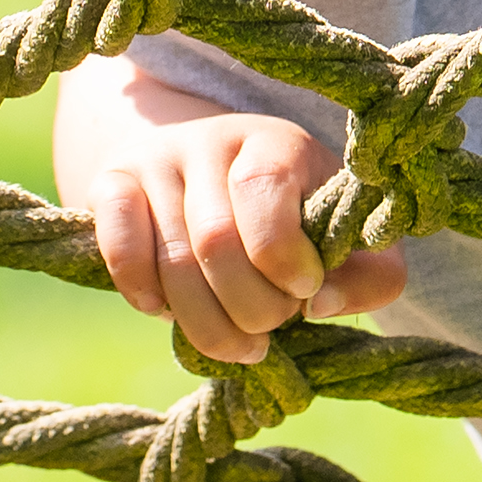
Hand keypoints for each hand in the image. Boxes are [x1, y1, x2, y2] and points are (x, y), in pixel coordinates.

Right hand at [56, 56, 405, 362]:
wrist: (213, 175)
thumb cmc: (296, 218)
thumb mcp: (346, 239)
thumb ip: (370, 276)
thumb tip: (321, 303)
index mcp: (276, 142)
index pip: (266, 192)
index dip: (284, 259)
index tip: (306, 292)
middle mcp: (211, 139)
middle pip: (216, 243)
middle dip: (252, 310)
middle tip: (271, 327)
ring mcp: (155, 160)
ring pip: (172, 263)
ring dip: (208, 324)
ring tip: (240, 343)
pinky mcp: (111, 185)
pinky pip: (119, 250)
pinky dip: (143, 296)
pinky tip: (168, 313)